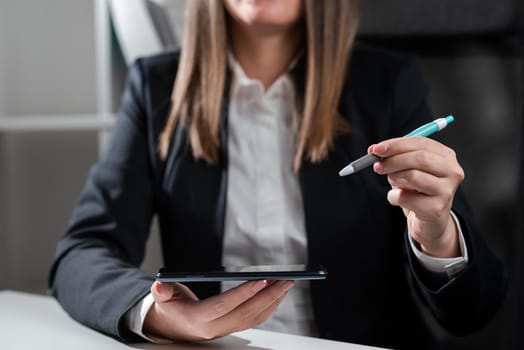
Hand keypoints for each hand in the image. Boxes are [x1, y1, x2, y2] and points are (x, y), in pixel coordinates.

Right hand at [143, 279, 293, 341]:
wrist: (171, 327)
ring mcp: (225, 329)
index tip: (260, 279)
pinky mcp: (232, 327)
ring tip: (286, 284)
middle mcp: (214, 327)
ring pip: (255, 318)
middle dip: (268, 296)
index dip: (242, 293)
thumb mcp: (162, 298)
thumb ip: (162, 291)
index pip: (224, 305)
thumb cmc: (170, 307)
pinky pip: (255, 319)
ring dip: (273, 301)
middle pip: (246, 313)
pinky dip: (269, 307)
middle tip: (285, 280)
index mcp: (197, 318)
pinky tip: (277, 293)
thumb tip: (159, 285)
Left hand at [369, 136, 464, 257]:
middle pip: (420, 158)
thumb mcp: (408, 168)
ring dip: (394, 178)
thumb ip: (396, 156)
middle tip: (377, 165)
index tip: (376, 149)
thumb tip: (375, 150)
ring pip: (413, 176)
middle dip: (393, 160)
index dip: (396, 144)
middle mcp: (452, 171)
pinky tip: (398, 199)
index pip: (421, 143)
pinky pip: (406, 197)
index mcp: (446, 156)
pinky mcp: (436, 209)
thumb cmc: (417, 190)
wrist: (429, 221)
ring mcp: (447, 191)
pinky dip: (394, 197)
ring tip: (393, 183)